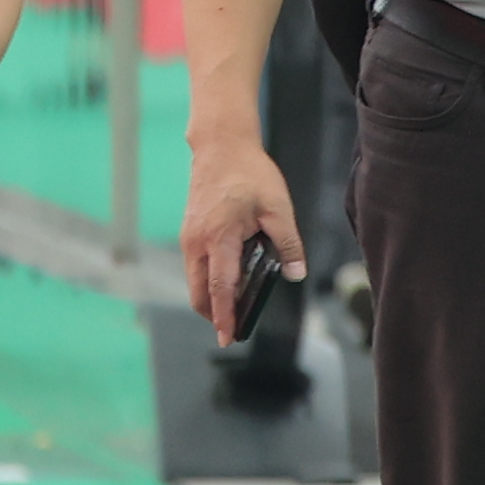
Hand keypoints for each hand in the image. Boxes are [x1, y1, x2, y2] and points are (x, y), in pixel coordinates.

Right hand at [180, 141, 302, 336]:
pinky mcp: (189, 231)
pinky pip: (195, 266)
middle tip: (233, 330)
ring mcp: (189, 237)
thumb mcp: (278, 207)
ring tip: (234, 307)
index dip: (225, 317)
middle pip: (199, 293)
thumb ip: (288, 244)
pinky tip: (228, 279)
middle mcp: (197, 242)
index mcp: (220, 238)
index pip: (221, 288)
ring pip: (195, 281)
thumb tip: (296, 274)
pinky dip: (208, 280)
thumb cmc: (249, 173)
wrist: (221, 145)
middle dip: (213, 315)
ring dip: (210, 298)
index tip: (228, 338)